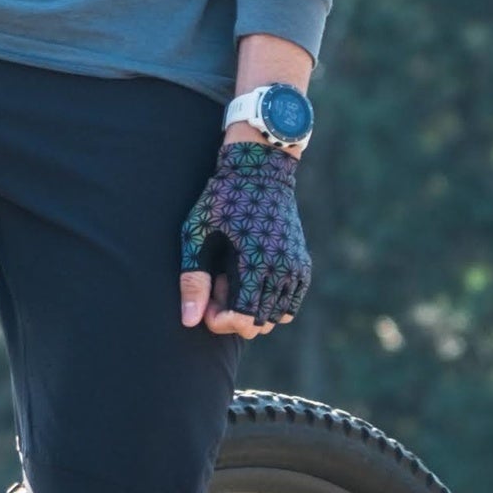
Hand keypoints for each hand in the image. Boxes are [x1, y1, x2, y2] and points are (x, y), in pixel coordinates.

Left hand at [180, 141, 308, 337]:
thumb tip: (190, 320)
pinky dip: (272, 303)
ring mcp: (296, 268)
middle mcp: (283, 269)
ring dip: (253, 309)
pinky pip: (291, 304)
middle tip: (218, 284)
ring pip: (276, 317)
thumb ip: (193, 279)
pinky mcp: (302, 264)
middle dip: (233, 314)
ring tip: (235, 280)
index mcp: (256, 263)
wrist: (260, 170)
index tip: (207, 302)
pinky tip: (252, 280)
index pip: (245, 320)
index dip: (221, 321)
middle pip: (259, 323)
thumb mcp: (197, 234)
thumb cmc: (221, 199)